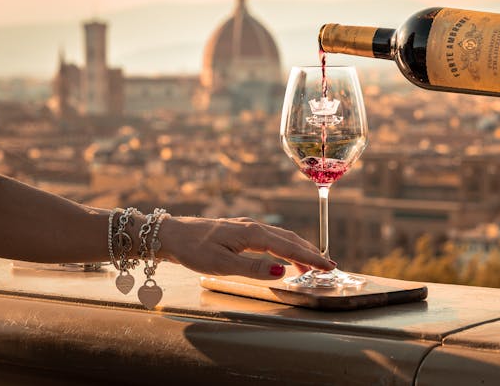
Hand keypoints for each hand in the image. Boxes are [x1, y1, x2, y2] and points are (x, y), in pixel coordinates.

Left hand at [159, 216, 335, 278]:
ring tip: (312, 264)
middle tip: (328, 267)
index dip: (310, 258)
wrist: (172, 234)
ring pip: (281, 237)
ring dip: (299, 249)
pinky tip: (285, 254)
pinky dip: (285, 245)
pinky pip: (271, 237)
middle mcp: (253, 226)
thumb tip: (282, 272)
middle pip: (289, 239)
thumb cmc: (193, 250)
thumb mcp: (222, 264)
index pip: (289, 247)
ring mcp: (247, 227)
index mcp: (252, 234)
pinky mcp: (240, 230)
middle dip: (310, 252)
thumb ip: (253, 268)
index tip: (328, 266)